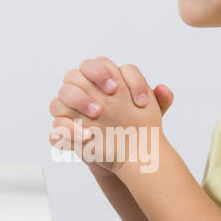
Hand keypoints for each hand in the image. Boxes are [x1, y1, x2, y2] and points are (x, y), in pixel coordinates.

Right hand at [48, 57, 173, 174]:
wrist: (127, 155)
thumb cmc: (135, 128)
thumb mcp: (152, 116)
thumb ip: (160, 101)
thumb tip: (163, 89)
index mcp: (101, 82)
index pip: (96, 65)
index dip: (104, 71)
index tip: (118, 86)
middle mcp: (83, 93)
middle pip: (73, 75)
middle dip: (90, 83)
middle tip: (109, 96)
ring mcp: (71, 112)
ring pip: (60, 97)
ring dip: (77, 101)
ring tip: (97, 115)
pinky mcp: (66, 133)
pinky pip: (57, 128)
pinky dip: (68, 130)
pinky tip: (87, 136)